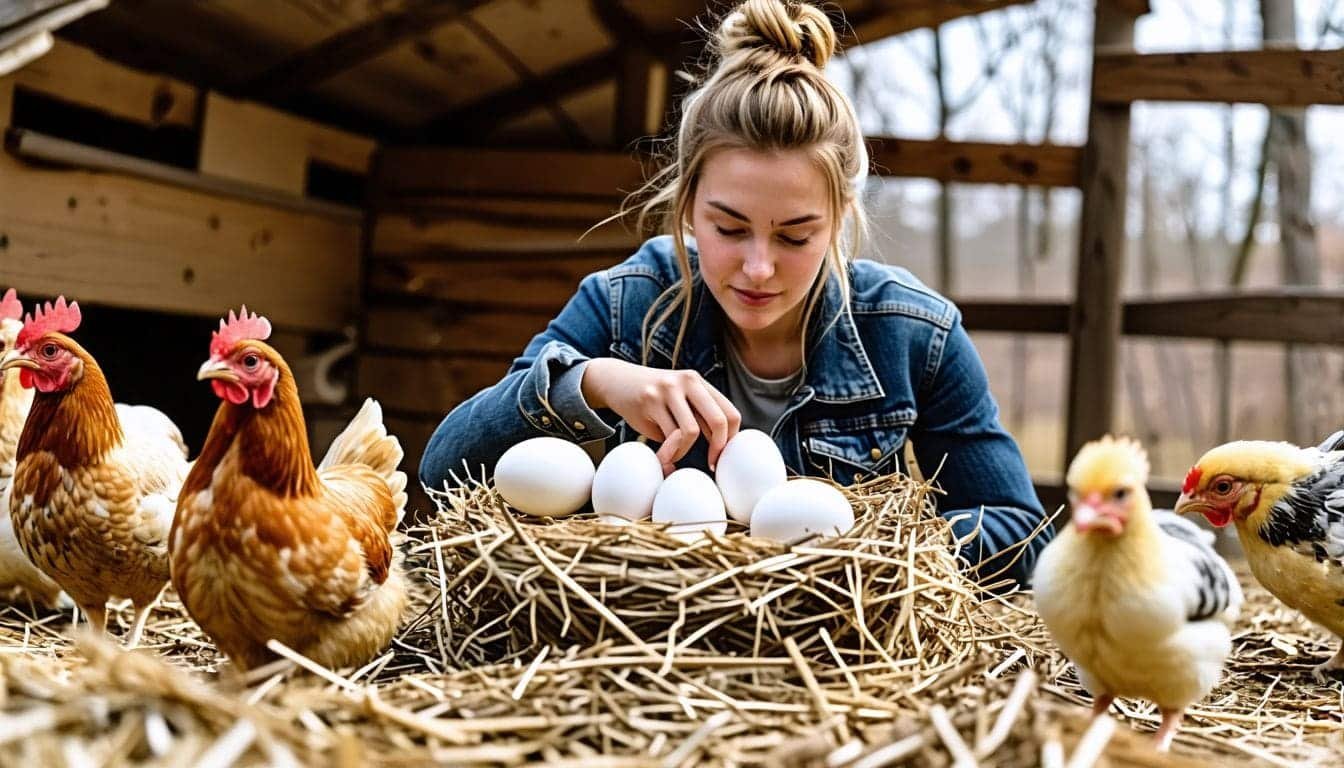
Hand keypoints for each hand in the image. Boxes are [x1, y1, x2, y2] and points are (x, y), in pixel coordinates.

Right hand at [581, 358, 740, 473]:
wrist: (615, 380)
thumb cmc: (652, 399)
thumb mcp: (678, 400)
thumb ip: (698, 417)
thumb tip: (721, 448)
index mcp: (699, 382)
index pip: (730, 413)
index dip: (731, 439)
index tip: (722, 456)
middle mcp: (688, 381)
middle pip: (719, 420)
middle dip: (718, 448)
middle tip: (711, 464)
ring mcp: (669, 389)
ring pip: (692, 431)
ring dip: (684, 451)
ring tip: (674, 455)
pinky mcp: (650, 400)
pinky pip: (669, 435)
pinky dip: (669, 451)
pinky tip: (663, 453)